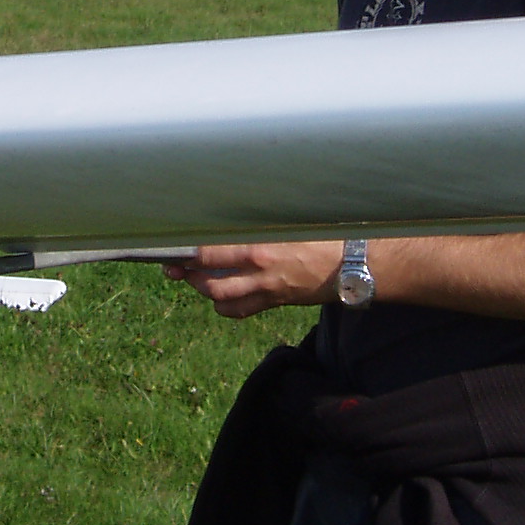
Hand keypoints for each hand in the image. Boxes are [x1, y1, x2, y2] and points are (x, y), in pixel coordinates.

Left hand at [164, 241, 345, 319]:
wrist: (350, 265)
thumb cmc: (320, 236)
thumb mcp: (287, 223)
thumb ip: (257, 223)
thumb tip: (228, 214)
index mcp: (259, 247)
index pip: (211, 253)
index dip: (188, 253)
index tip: (174, 248)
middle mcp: (259, 271)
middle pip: (208, 280)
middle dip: (186, 275)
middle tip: (173, 267)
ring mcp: (266, 290)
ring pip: (220, 298)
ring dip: (203, 290)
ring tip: (193, 279)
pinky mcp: (273, 302)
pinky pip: (240, 310)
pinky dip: (224, 306)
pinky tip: (219, 296)